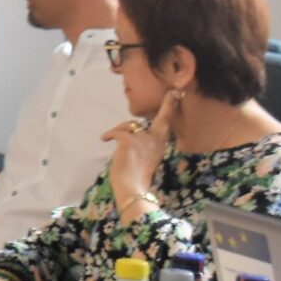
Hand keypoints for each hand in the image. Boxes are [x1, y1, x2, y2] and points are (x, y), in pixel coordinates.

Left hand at [103, 90, 179, 208]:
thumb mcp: (144, 158)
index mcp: (160, 144)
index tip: (176, 92)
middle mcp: (156, 139)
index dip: (171, 107)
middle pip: (160, 119)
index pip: (167, 123)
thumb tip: (130, 135)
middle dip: (167, 105)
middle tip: (173, 93)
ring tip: (111, 139)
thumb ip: (143, 145)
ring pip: (129, 126)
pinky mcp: (129, 140)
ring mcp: (143, 139)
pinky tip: (104, 139)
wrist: (131, 187)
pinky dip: (109, 134)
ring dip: (119, 131)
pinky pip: (117, 132)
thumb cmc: (136, 176)